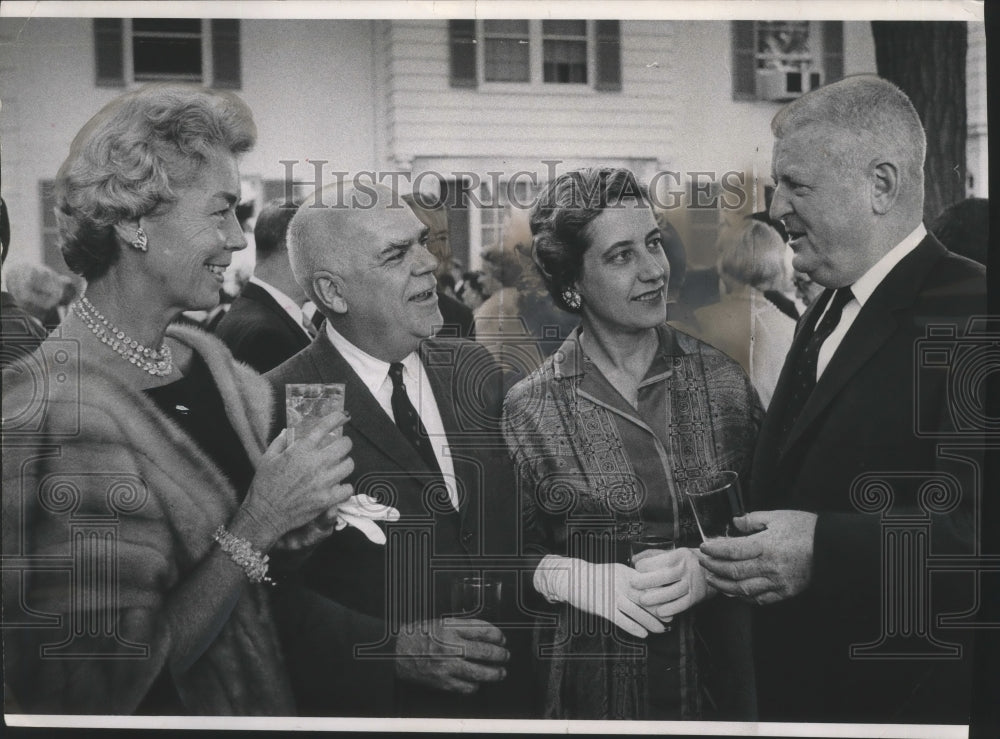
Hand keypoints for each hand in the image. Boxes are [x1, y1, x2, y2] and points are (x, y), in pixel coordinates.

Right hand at [238, 412, 353, 549]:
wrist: (265, 514)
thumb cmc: (264, 485)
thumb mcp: (267, 458)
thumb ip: (280, 442)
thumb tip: (287, 431)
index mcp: (301, 450)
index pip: (325, 427)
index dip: (337, 418)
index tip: (343, 416)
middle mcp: (315, 462)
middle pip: (345, 445)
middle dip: (344, 444)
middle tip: (340, 448)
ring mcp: (323, 481)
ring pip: (349, 465)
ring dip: (345, 464)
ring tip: (339, 467)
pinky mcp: (327, 499)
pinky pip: (348, 488)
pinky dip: (344, 487)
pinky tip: (338, 487)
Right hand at [395, 618, 508, 693]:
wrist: (396, 651)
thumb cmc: (418, 635)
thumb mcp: (441, 622)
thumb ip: (462, 627)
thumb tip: (487, 634)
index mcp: (451, 628)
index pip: (483, 630)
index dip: (497, 635)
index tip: (502, 639)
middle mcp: (451, 646)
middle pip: (486, 652)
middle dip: (501, 655)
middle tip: (505, 656)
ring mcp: (447, 665)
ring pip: (480, 672)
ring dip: (495, 673)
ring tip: (500, 672)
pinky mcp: (443, 682)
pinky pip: (466, 687)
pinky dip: (475, 686)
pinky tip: (477, 682)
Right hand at [534, 556, 664, 637]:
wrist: (573, 578)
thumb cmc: (596, 576)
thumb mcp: (615, 571)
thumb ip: (631, 578)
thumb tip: (649, 586)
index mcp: (625, 573)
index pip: (648, 584)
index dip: (660, 594)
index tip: (670, 601)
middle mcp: (620, 584)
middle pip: (645, 598)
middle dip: (659, 610)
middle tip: (670, 618)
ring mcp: (611, 596)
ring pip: (636, 611)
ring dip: (650, 622)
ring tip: (661, 629)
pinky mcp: (603, 608)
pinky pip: (621, 620)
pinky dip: (634, 628)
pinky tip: (643, 634)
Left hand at [632, 547, 711, 619]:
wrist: (712, 571)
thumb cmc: (686, 561)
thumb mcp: (673, 553)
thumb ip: (653, 555)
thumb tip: (634, 559)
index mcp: (680, 555)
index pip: (661, 560)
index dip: (647, 564)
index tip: (637, 568)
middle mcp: (687, 569)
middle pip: (666, 576)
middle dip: (647, 581)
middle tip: (634, 584)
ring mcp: (692, 583)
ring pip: (673, 592)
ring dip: (657, 598)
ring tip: (643, 600)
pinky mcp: (695, 597)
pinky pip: (682, 605)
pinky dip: (670, 609)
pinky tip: (659, 611)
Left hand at [698, 510, 816, 604]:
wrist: (831, 548)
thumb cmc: (806, 529)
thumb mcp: (778, 517)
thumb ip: (753, 520)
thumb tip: (735, 522)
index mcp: (766, 546)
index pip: (732, 550)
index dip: (714, 550)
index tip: (703, 547)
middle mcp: (769, 566)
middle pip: (733, 571)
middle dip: (714, 567)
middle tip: (703, 562)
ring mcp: (777, 582)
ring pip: (743, 588)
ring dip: (723, 585)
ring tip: (712, 578)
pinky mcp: (785, 592)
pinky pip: (760, 599)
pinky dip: (743, 597)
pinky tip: (734, 592)